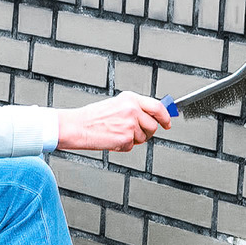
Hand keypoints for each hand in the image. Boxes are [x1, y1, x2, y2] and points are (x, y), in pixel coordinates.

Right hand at [56, 92, 171, 151]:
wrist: (78, 126)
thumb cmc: (92, 117)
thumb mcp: (116, 105)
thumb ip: (134, 108)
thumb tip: (151, 117)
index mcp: (130, 98)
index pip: (157, 107)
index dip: (165, 117)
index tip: (167, 123)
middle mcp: (133, 109)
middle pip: (153, 126)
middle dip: (147, 132)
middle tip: (136, 134)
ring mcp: (130, 124)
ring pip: (143, 138)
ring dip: (133, 140)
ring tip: (117, 134)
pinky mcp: (126, 138)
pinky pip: (131, 146)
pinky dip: (123, 146)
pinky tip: (112, 139)